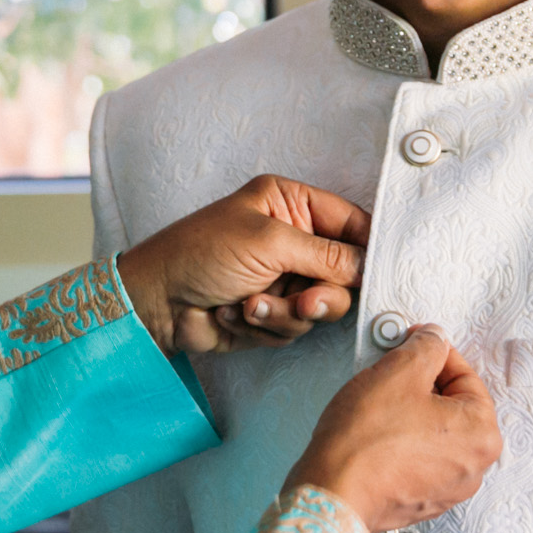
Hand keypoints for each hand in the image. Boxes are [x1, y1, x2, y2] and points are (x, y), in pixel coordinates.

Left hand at [115, 174, 370, 353]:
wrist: (155, 302)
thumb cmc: (201, 254)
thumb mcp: (269, 243)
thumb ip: (327, 255)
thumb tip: (370, 267)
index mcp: (292, 204)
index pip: (353, 223)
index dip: (368, 249)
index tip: (377, 274)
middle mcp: (292, 239)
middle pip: (344, 273)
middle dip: (320, 294)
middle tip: (302, 302)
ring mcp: (282, 277)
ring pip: (318, 307)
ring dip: (284, 313)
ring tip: (249, 306)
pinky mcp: (271, 312)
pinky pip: (293, 328)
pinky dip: (265, 326)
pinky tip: (233, 313)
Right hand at [285, 325, 503, 532]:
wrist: (333, 494)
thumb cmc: (367, 440)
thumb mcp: (400, 371)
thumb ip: (427, 346)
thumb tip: (434, 340)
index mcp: (482, 434)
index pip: (464, 375)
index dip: (432, 353)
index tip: (410, 344)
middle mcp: (474, 467)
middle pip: (451, 405)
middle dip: (421, 384)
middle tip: (389, 375)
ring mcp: (448, 489)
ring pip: (434, 432)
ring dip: (410, 412)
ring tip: (379, 406)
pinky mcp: (421, 502)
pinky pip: (419, 458)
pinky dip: (402, 442)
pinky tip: (376, 435)